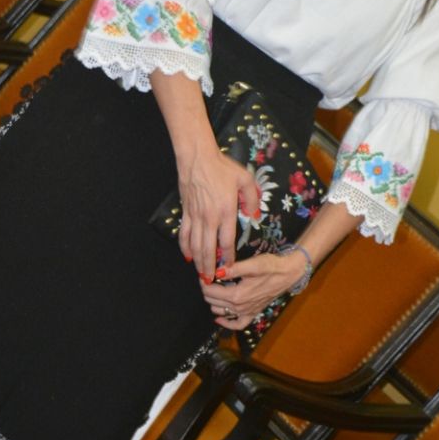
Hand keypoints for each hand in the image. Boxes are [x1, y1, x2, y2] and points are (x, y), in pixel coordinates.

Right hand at [178, 148, 258, 281]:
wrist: (198, 158)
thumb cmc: (222, 167)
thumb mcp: (245, 179)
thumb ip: (252, 199)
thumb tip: (254, 217)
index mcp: (226, 211)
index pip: (226, 241)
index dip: (227, 258)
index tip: (229, 269)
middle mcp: (209, 217)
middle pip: (208, 248)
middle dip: (210, 267)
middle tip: (211, 281)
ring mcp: (196, 216)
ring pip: (195, 245)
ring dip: (198, 261)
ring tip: (201, 274)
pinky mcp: (186, 212)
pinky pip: (184, 234)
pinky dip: (185, 247)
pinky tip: (188, 256)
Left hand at [200, 251, 307, 328]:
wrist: (288, 274)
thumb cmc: (271, 266)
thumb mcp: (252, 264)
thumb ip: (233, 269)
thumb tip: (216, 271)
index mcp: (237, 294)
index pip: (210, 290)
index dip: (203, 281)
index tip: (203, 272)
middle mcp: (240, 306)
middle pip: (212, 300)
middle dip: (206, 289)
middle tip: (208, 277)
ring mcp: (246, 311)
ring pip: (220, 311)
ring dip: (213, 301)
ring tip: (214, 288)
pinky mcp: (252, 313)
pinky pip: (237, 324)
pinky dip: (227, 323)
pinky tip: (219, 318)